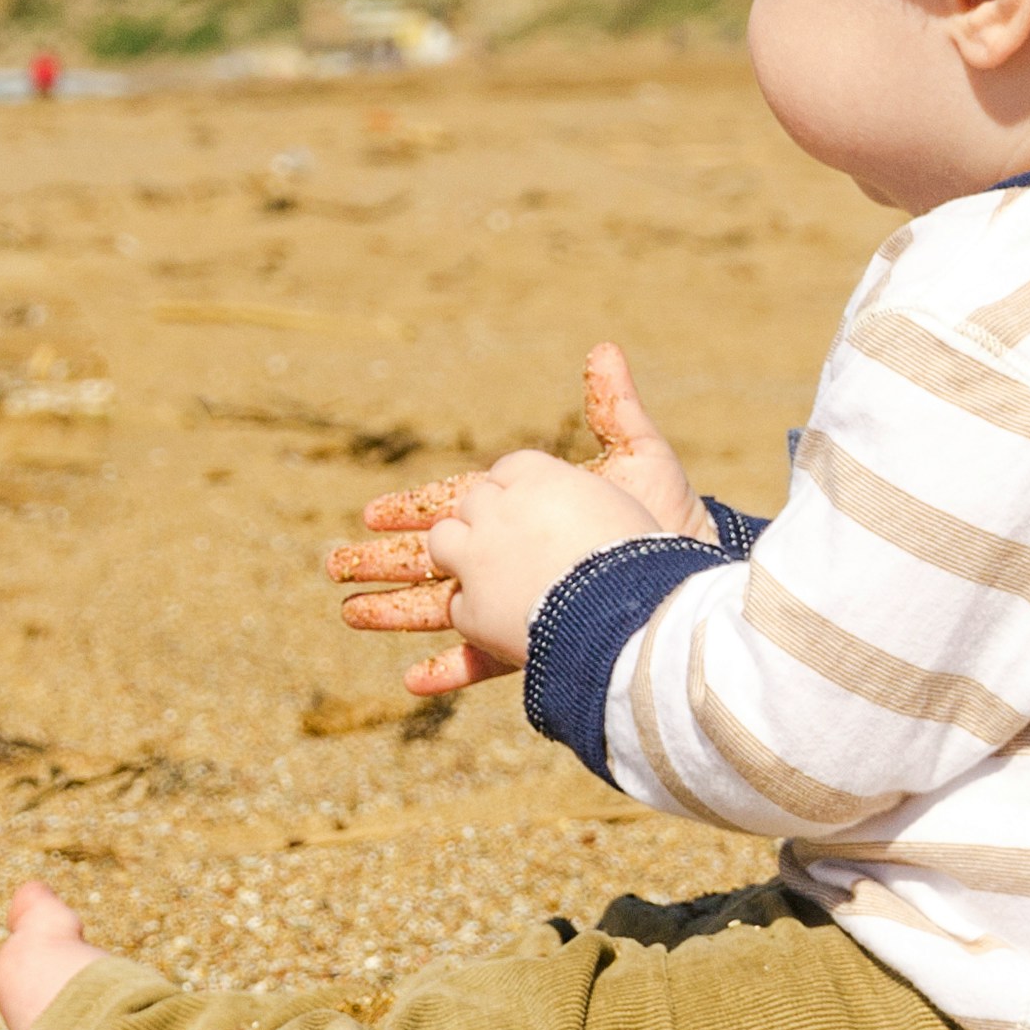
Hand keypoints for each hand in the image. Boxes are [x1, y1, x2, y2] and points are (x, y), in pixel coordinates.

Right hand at [321, 343, 713, 696]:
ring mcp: (524, 603)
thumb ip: (614, 408)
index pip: (455, 507)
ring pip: (444, 609)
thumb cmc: (673, 520)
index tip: (370, 514)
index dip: (410, 511)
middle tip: (332, 565)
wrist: (698, 581)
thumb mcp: (641, 457)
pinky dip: (446, 670)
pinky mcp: (539, 643)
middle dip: (382, 562)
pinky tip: (409, 680)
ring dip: (395, 612)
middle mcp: (517, 560)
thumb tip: (603, 349)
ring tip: (348, 615)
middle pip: (435, 559)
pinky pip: (483, 661)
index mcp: (528, 514)